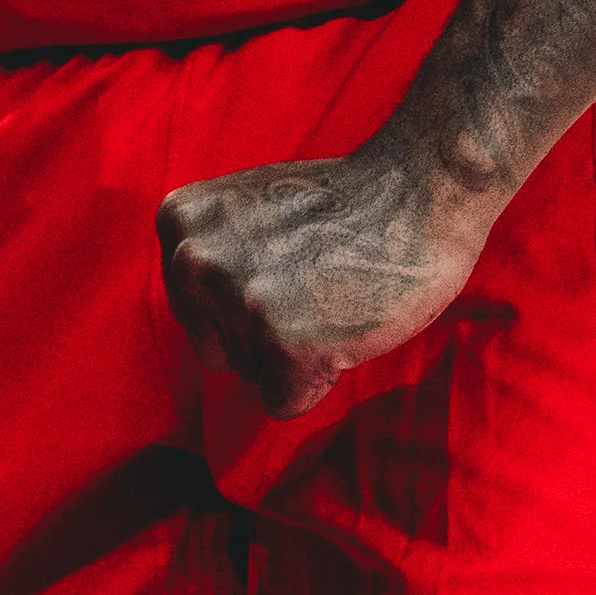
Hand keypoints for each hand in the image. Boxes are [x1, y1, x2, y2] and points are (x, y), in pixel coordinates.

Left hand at [157, 147, 489, 418]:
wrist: (417, 192)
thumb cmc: (340, 203)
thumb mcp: (244, 208)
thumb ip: (210, 253)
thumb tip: (195, 316)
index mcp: (178, 219)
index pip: (191, 308)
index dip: (244, 298)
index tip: (285, 262)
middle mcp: (193, 259)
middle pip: (214, 350)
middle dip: (261, 336)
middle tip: (311, 284)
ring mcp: (239, 302)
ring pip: (251, 375)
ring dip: (293, 352)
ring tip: (330, 295)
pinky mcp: (284, 345)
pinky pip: (284, 402)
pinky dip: (317, 378)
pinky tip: (343, 328)